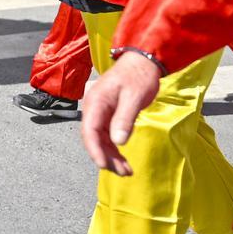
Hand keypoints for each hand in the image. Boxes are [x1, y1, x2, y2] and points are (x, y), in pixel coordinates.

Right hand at [80, 51, 164, 175]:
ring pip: (101, 139)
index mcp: (96, 102)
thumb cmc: (139, 77)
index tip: (104, 165)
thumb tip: (118, 142)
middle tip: (123, 172)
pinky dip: (115, 148)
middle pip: (94, 138)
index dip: (95, 150)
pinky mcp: (108, 114)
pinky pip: (107, 135)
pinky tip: (123, 158)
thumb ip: (125, 119)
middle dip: (106, 157)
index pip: (89, 130)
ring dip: (111, 155)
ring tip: (126, 170)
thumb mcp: (134, 97)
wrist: (143, 61)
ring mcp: (100, 112)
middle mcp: (94, 109)